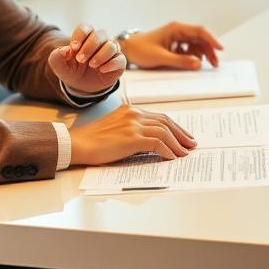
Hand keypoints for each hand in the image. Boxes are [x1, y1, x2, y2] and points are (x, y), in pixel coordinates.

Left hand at [48, 23, 126, 94]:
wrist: (80, 85)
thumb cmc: (71, 70)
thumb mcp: (59, 65)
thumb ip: (57, 56)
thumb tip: (66, 49)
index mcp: (85, 37)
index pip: (85, 28)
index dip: (80, 36)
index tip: (73, 48)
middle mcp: (100, 41)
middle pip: (100, 34)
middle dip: (89, 47)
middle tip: (80, 59)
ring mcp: (111, 51)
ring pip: (112, 45)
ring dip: (101, 55)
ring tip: (92, 65)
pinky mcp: (119, 63)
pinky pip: (121, 59)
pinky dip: (111, 64)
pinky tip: (102, 70)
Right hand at [69, 103, 196, 164]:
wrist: (78, 143)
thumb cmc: (93, 140)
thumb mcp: (115, 129)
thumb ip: (131, 129)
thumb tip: (150, 142)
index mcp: (130, 110)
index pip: (159, 117)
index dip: (174, 127)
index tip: (183, 136)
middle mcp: (134, 114)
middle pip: (165, 122)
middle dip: (181, 134)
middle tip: (191, 144)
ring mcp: (133, 125)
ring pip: (164, 132)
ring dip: (177, 144)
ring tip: (184, 154)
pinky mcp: (132, 138)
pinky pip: (157, 143)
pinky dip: (168, 150)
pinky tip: (171, 158)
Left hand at [123, 21, 223, 69]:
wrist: (128, 50)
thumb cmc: (141, 49)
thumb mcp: (161, 57)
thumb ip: (180, 61)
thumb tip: (197, 64)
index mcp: (176, 28)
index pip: (199, 31)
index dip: (211, 39)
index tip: (220, 49)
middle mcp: (178, 31)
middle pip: (200, 39)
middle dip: (208, 50)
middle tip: (214, 63)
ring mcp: (176, 38)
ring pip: (195, 45)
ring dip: (201, 54)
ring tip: (204, 65)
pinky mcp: (174, 45)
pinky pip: (188, 49)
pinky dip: (192, 56)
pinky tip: (191, 64)